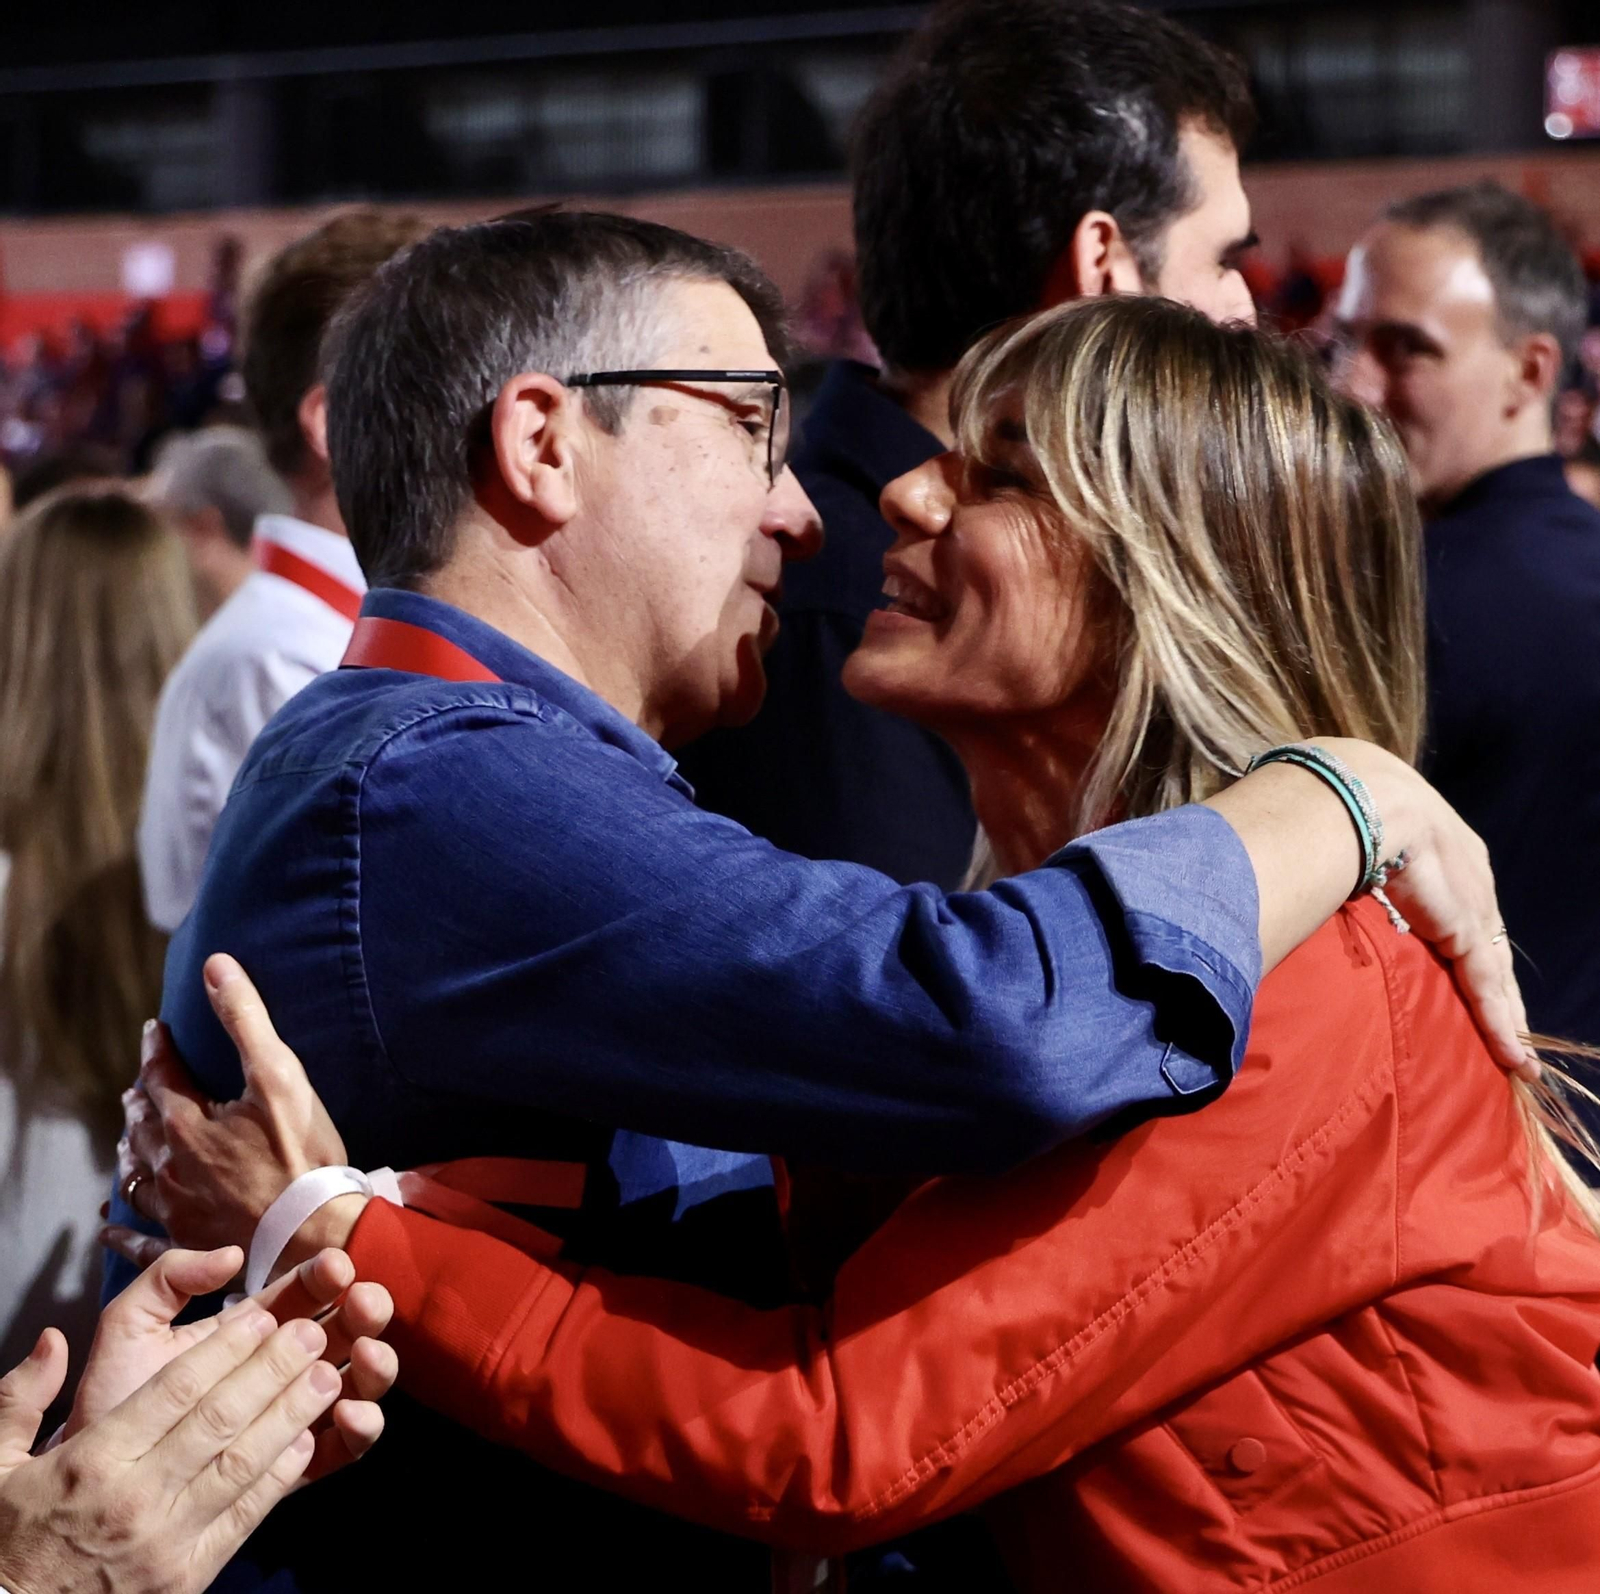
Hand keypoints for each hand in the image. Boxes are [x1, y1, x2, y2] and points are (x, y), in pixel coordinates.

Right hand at [0, 1255, 383, 1593]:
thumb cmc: (10, 1538)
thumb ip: (20, 1398)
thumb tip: (52, 1341)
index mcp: (91, 1463)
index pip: (174, 1392)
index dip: (226, 1350)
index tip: (262, 1316)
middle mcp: (135, 1499)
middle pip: (220, 1420)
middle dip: (274, 1370)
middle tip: (314, 1331)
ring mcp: (167, 1542)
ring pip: (244, 1464)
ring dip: (293, 1415)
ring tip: (330, 1375)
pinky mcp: (188, 1578)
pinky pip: (246, 1517)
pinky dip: (281, 1476)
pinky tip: (309, 1440)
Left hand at [80, 1245, 395, 1484]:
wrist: (101, 1481)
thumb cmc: (116, 1402)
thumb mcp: (130, 1327)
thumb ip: (168, 1277)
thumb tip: (233, 1255)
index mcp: (254, 1331)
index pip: (304, 1294)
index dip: (325, 1275)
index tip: (334, 1265)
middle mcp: (286, 1368)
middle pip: (345, 1331)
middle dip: (365, 1310)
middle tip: (363, 1303)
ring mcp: (298, 1414)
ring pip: (359, 1382)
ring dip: (375, 1365)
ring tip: (367, 1355)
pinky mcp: (301, 1464)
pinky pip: (347, 1446)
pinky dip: (364, 1427)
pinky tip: (352, 1412)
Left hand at [117, 955, 350, 1258]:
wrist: (316, 1232)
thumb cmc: (303, 1154)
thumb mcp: (280, 1075)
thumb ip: (245, 1020)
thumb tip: (216, 966)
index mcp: (186, 1124)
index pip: (159, 1076)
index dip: (155, 1049)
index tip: (154, 1031)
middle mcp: (170, 1166)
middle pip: (141, 1126)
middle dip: (139, 1100)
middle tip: (138, 1086)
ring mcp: (176, 1209)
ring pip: (136, 1176)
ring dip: (129, 1152)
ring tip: (128, 1140)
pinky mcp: (188, 1244)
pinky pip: (140, 1239)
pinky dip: (121, 1230)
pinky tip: (109, 1225)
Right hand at [1309, 739, 1535, 1080]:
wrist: (1353, 793)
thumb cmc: (1326, 803)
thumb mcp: (1338, 834)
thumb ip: (1328, 861)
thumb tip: (1279, 879)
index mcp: (1434, 845)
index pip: (1455, 906)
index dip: (1461, 942)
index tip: (1466, 977)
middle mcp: (1465, 874)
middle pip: (1484, 941)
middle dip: (1494, 988)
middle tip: (1506, 1031)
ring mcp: (1470, 903)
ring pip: (1492, 971)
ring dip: (1503, 1016)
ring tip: (1515, 1058)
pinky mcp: (1465, 930)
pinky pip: (1486, 986)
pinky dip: (1498, 1024)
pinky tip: (1513, 1058)